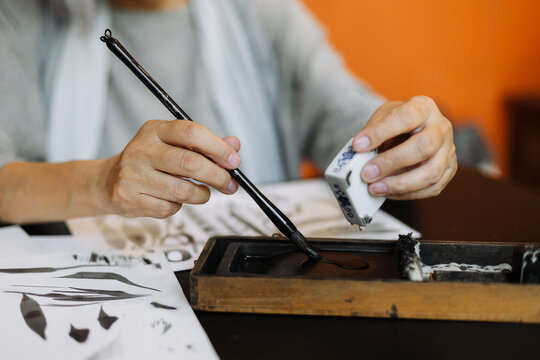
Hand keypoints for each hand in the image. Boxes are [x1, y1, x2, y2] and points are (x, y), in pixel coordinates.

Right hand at [100, 120, 240, 217]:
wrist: (110, 181)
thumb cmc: (151, 161)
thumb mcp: (175, 145)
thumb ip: (205, 145)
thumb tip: (234, 145)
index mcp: (155, 130)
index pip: (192, 133)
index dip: (218, 148)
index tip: (234, 161)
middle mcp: (141, 149)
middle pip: (189, 163)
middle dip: (217, 176)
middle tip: (230, 184)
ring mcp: (133, 175)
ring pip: (182, 190)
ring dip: (201, 195)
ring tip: (202, 192)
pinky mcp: (129, 198)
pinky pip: (169, 208)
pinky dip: (179, 207)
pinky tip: (174, 199)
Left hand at [352, 96, 456, 199]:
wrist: (413, 129)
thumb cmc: (397, 123)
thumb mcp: (382, 117)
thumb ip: (372, 132)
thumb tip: (359, 154)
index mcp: (423, 107)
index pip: (405, 117)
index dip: (380, 132)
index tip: (358, 145)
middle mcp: (441, 127)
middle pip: (424, 146)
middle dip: (391, 163)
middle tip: (366, 174)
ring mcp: (449, 149)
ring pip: (432, 172)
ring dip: (400, 184)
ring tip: (375, 188)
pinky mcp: (449, 169)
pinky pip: (433, 187)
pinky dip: (408, 194)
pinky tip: (388, 192)